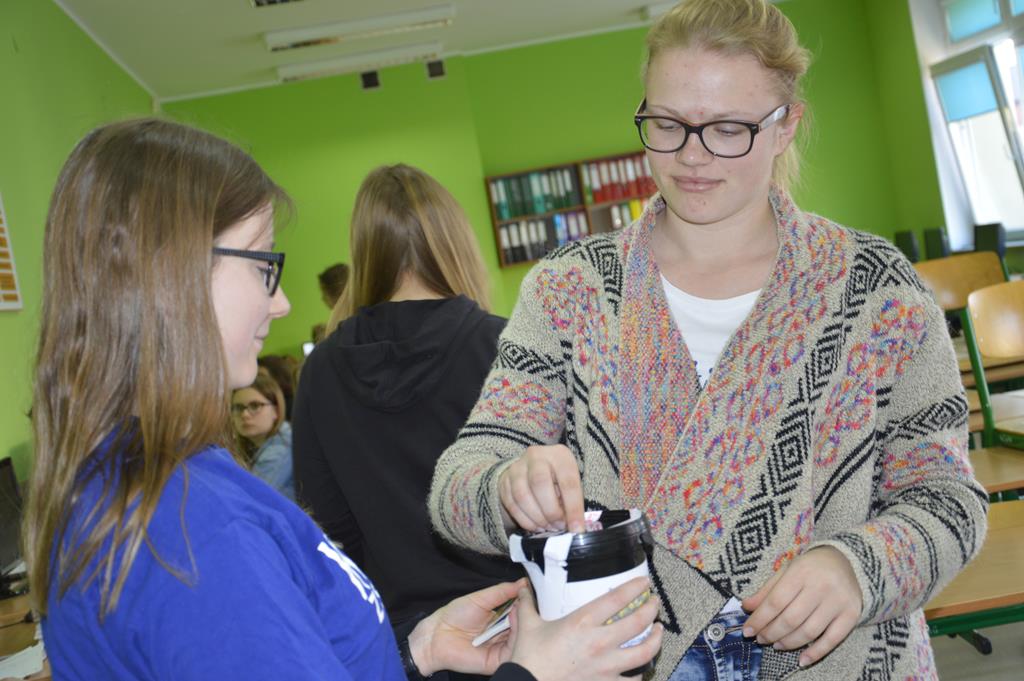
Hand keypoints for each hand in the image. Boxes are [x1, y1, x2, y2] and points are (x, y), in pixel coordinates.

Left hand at [409, 579, 524, 675]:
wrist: (437, 635)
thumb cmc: (455, 615)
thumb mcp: (482, 598)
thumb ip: (503, 591)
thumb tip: (523, 582)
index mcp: (502, 619)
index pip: (522, 612)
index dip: (528, 603)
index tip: (532, 592)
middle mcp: (504, 634)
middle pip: (525, 626)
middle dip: (528, 613)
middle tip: (528, 602)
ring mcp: (502, 647)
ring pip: (522, 639)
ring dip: (523, 625)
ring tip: (518, 612)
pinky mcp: (497, 660)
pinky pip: (513, 652)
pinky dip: (516, 638)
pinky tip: (513, 625)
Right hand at [499, 444, 584, 532]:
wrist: (534, 467)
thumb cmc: (559, 477)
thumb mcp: (570, 481)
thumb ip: (571, 500)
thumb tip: (574, 526)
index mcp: (559, 455)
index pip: (568, 482)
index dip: (573, 508)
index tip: (577, 529)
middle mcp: (536, 456)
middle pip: (540, 484)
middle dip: (551, 512)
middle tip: (559, 527)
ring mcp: (517, 468)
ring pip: (522, 495)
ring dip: (537, 518)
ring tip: (548, 527)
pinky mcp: (504, 481)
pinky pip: (512, 504)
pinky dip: (525, 520)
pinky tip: (536, 526)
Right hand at [507, 576, 662, 680]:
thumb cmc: (529, 658)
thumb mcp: (528, 626)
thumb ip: (527, 605)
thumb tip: (523, 589)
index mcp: (582, 622)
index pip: (617, 598)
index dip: (635, 587)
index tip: (644, 582)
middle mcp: (599, 642)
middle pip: (638, 621)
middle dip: (651, 609)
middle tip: (654, 603)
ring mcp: (606, 667)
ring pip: (644, 652)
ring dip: (655, 639)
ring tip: (658, 632)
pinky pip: (633, 679)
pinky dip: (639, 672)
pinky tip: (641, 667)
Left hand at [741, 546, 861, 667]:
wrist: (846, 562)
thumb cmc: (809, 568)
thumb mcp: (786, 571)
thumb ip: (767, 590)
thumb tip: (746, 607)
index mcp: (801, 572)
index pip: (776, 601)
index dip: (760, 619)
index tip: (747, 631)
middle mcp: (821, 586)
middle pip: (791, 619)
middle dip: (772, 633)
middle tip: (761, 640)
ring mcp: (838, 602)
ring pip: (809, 631)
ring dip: (789, 643)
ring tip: (776, 645)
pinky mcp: (852, 615)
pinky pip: (833, 640)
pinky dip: (816, 653)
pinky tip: (802, 660)